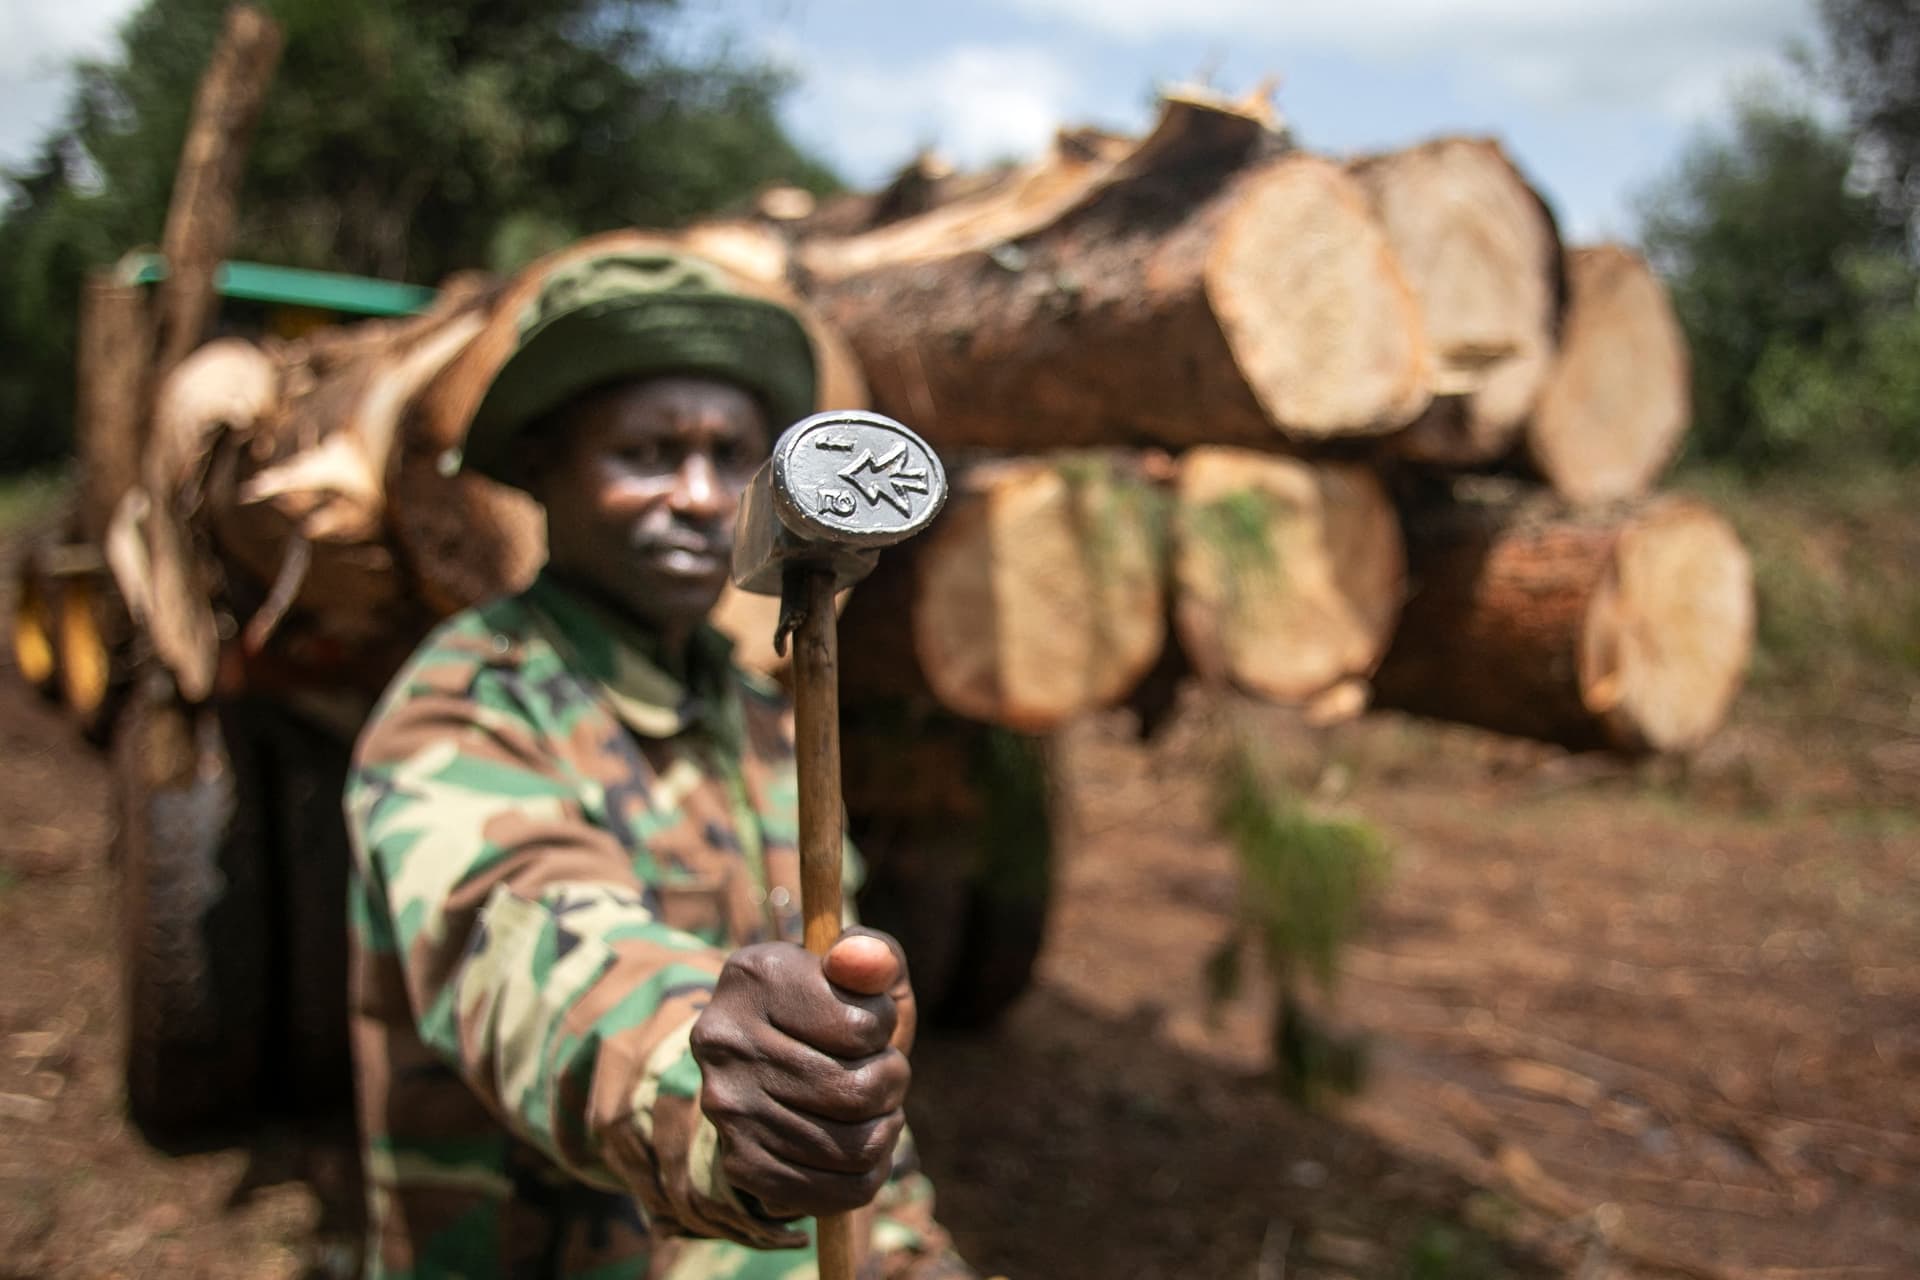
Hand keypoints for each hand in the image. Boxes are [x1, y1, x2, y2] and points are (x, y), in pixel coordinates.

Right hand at [690, 928, 913, 1219]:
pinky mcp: (741, 1164)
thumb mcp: (857, 972)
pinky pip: (838, 1192)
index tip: (867, 1023)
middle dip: (891, 1082)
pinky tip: (857, 1143)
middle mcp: (726, 1042)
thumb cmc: (832, 1010)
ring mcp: (727, 1109)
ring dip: (884, 1127)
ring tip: (872, 1106)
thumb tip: (863, 958)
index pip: (863, 1027)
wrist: (767, 1065)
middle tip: (881, 1071)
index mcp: (755, 976)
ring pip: (855, 1147)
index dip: (883, 1027)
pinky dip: (868, 1172)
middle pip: (858, 1092)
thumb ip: (872, 954)